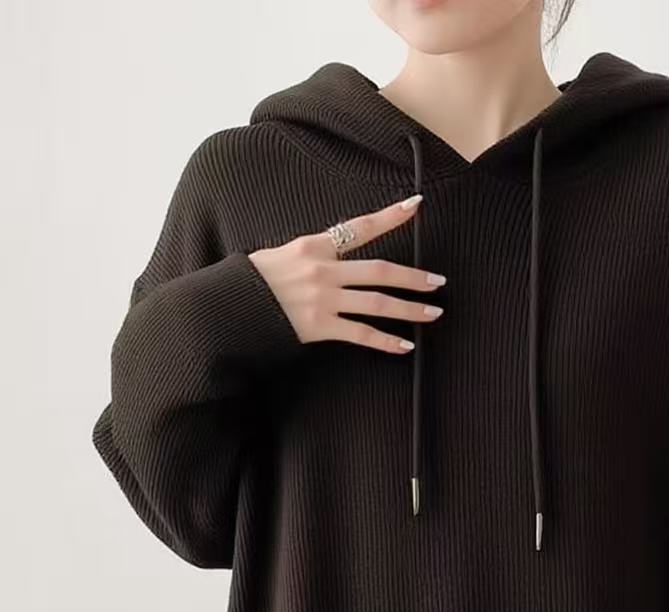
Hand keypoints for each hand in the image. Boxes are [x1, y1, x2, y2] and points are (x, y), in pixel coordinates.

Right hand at [247, 192, 444, 352]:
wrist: (227, 307)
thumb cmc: (253, 281)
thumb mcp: (282, 254)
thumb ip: (313, 254)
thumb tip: (337, 258)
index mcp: (315, 245)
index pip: (361, 227)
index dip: (391, 216)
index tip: (416, 207)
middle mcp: (323, 270)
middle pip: (380, 271)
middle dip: (413, 277)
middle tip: (438, 281)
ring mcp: (323, 299)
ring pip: (377, 303)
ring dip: (410, 309)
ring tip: (433, 312)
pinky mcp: (318, 327)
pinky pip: (360, 334)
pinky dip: (385, 341)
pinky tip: (405, 345)